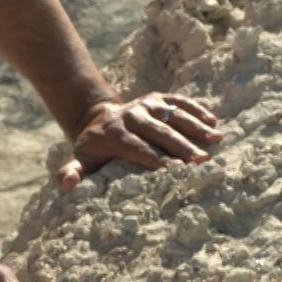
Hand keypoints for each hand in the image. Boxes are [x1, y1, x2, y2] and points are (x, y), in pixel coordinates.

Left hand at [56, 93, 223, 190]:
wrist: (97, 118)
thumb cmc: (95, 149)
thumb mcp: (82, 160)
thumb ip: (72, 172)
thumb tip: (66, 184)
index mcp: (112, 133)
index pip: (135, 146)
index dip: (153, 156)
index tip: (172, 169)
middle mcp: (129, 115)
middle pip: (158, 131)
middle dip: (180, 145)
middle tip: (201, 160)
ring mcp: (144, 104)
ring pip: (172, 114)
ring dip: (195, 126)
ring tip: (216, 140)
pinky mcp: (157, 97)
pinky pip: (179, 100)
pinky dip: (196, 109)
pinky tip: (214, 121)